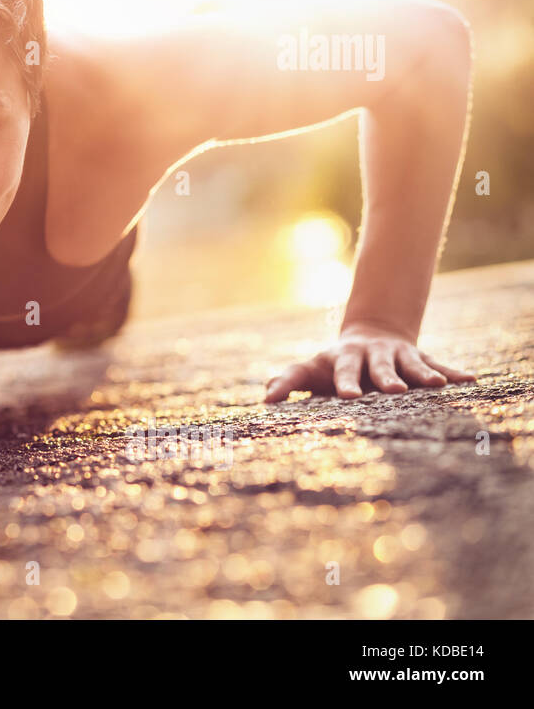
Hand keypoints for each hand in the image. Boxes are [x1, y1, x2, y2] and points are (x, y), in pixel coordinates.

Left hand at [263, 321, 476, 401]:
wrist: (368, 336)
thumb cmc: (332, 365)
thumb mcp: (309, 370)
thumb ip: (287, 381)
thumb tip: (265, 399)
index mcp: (345, 359)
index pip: (343, 371)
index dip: (346, 382)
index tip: (349, 396)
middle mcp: (373, 355)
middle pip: (378, 366)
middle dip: (385, 378)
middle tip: (392, 390)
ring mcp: (398, 356)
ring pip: (412, 365)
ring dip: (423, 374)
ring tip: (437, 385)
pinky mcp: (420, 358)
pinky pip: (439, 365)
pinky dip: (453, 373)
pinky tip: (470, 381)